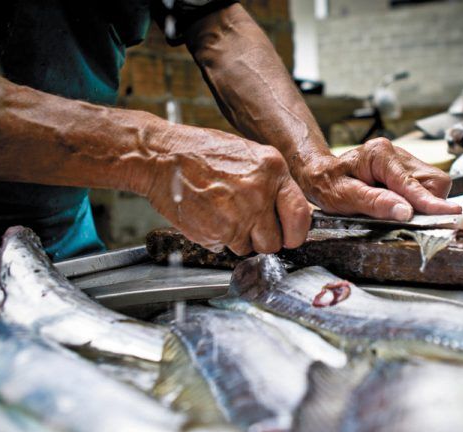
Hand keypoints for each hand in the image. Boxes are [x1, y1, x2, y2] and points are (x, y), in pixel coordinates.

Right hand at [136, 124, 310, 254]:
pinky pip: (225, 248)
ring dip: (238, 239)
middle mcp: (260, 195)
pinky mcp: (217, 233)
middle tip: (247, 224)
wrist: (162, 158)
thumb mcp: (248, 154)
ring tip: (222, 213)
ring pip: (250, 248)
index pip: (301, 215)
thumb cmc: (200, 152)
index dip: (296, 232)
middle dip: (262, 238)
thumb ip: (271, 182)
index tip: (290, 236)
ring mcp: (238, 217)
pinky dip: (217, 239)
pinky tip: (208, 216)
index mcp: (272, 170)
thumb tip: (287, 210)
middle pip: (275, 241)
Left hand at [293, 138, 461, 219]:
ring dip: (423, 203)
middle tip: (404, 217)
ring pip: (435, 185)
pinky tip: (398, 203)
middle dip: (426, 203)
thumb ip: (374, 203)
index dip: (430, 201)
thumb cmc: (328, 184)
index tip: (450, 212)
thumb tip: (405, 212)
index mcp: (380, 154)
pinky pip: (428, 188)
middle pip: (433, 182)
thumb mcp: (343, 197)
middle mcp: (397, 153)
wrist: (321, 173)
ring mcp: (406, 160)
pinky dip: (419, 201)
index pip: (412, 182)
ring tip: (394, 207)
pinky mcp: (409, 170)